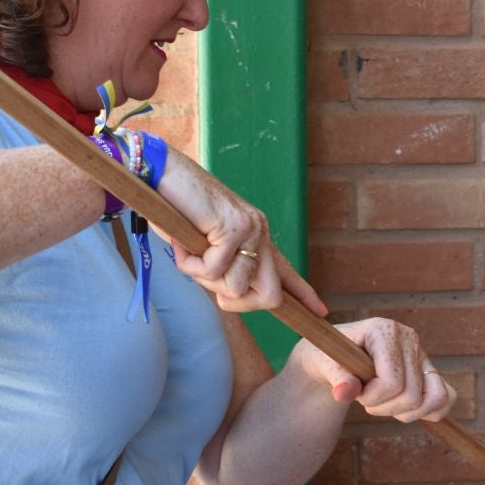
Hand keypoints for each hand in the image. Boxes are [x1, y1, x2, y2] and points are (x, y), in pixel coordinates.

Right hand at [157, 147, 327, 316]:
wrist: (162, 172)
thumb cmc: (177, 209)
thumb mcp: (204, 245)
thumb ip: (222, 266)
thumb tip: (230, 294)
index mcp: (256, 236)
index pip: (287, 272)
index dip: (304, 295)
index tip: (321, 312)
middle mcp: (260, 232)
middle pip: (270, 296)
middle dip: (236, 303)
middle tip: (206, 279)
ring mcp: (250, 229)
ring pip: (236, 287)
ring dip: (204, 279)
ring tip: (188, 252)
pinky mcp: (234, 227)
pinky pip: (213, 271)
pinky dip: (189, 265)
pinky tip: (181, 243)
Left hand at [296, 317, 454, 423]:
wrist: (334, 358)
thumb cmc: (328, 358)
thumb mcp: (323, 364)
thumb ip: (335, 377)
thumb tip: (343, 393)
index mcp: (384, 330)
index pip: (392, 382)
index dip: (371, 398)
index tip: (354, 391)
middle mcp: (409, 338)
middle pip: (411, 395)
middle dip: (383, 407)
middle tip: (365, 397)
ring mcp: (422, 354)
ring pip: (433, 399)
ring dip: (405, 413)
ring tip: (384, 404)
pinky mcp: (430, 370)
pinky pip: (447, 397)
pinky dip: (431, 412)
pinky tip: (407, 411)